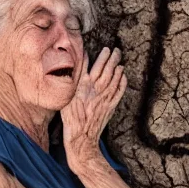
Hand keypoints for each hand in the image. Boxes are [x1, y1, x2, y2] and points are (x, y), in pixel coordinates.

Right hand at [61, 46, 126, 168]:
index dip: (100, 57)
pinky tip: (123, 76)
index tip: (104, 49)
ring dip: (118, 67)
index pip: (94, 66)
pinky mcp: (111, 106)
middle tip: (115, 50)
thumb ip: (72, 83)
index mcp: (84, 86)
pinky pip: (120, 90)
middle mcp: (97, 89)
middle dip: (112, 58)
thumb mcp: (65, 99)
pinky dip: (123, 82)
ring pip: (115, 78)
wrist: (81, 137)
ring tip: (119, 60)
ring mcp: (106, 97)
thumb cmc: (69, 119)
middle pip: (107, 69)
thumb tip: (76, 69)